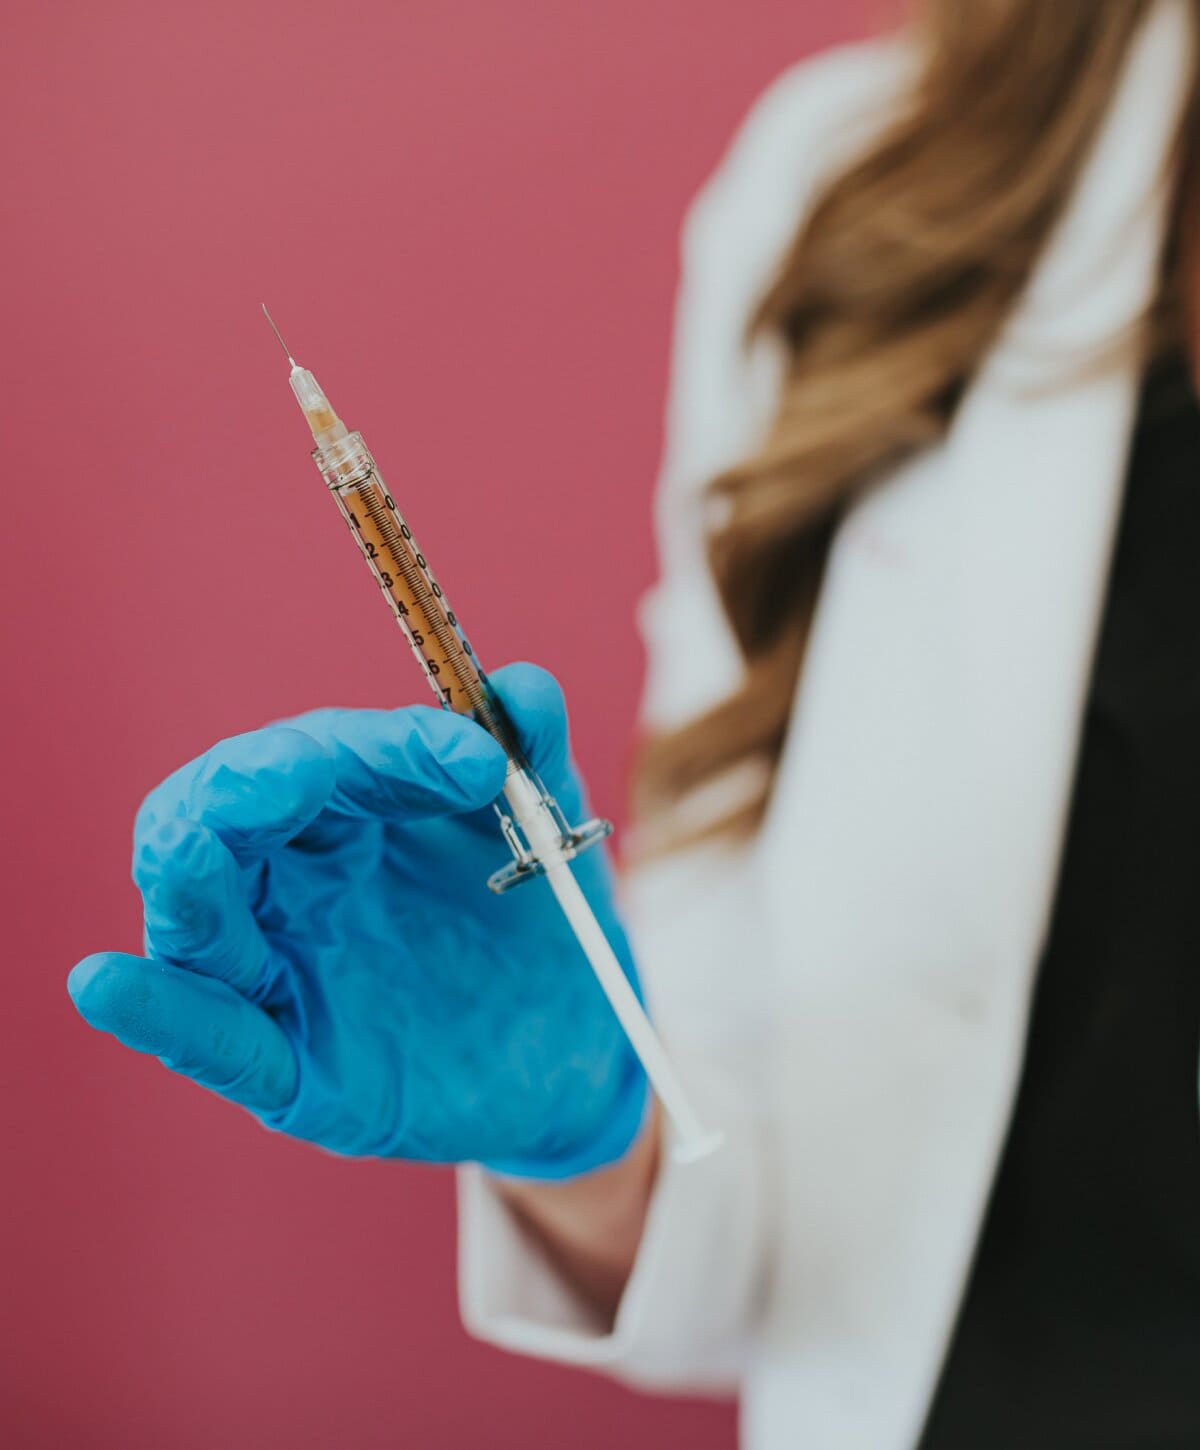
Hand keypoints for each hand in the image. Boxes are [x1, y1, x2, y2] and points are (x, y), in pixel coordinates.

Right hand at [67, 664, 647, 1178]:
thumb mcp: (546, 833)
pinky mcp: (292, 1066)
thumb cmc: (536, 926)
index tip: (478, 760)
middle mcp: (293, 886)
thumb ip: (533, 757)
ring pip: (195, 916)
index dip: (386, 745)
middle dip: (253, 784)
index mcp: (346, 816)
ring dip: (188, 875)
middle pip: (223, 815)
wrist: (574, 1045)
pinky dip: (161, 1013)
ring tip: (193, 847)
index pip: (323, 756)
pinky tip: (106, 985)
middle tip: (306, 770)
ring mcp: (284, 973)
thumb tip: (520, 683)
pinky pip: (213, 1040)